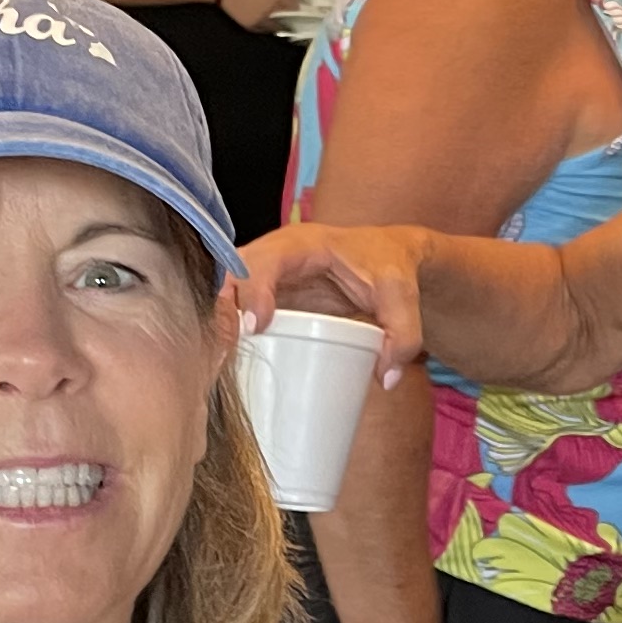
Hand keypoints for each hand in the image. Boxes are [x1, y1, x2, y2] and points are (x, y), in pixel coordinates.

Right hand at [215, 0, 295, 29]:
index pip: (294, 5)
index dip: (296, 5)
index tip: (298, 5)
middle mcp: (272, 9)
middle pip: (287, 18)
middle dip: (289, 16)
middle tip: (289, 14)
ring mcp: (262, 19)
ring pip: (276, 26)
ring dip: (278, 23)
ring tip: (278, 19)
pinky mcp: (251, 26)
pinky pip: (263, 29)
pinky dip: (266, 26)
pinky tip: (265, 22)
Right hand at [237, 222, 424, 382]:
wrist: (388, 258)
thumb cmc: (389, 266)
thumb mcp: (403, 295)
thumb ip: (402, 333)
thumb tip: (386, 377)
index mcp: (304, 245)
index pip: (266, 259)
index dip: (254, 289)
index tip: (256, 325)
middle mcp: (276, 257)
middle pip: (231, 274)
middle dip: (221, 307)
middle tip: (225, 348)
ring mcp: (267, 279)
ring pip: (226, 293)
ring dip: (218, 324)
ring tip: (221, 360)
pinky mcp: (267, 301)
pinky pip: (236, 313)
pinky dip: (228, 334)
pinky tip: (228, 362)